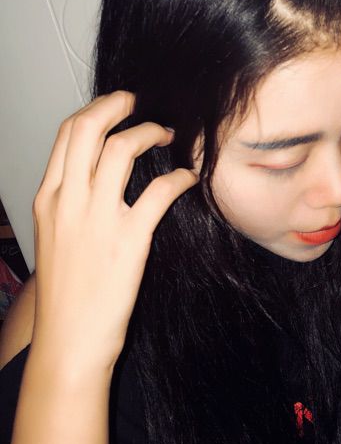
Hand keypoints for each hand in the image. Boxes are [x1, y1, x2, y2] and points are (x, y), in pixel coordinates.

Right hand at [30, 91, 197, 369]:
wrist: (70, 340)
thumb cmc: (68, 290)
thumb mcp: (57, 235)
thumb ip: (73, 199)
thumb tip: (100, 170)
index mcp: (49, 198)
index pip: (67, 134)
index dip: (97, 110)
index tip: (119, 104)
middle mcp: (68, 201)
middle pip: (88, 129)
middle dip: (117, 105)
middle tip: (140, 102)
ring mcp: (96, 218)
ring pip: (121, 149)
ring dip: (149, 133)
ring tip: (168, 135)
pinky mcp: (128, 239)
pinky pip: (159, 190)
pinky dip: (178, 177)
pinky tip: (188, 178)